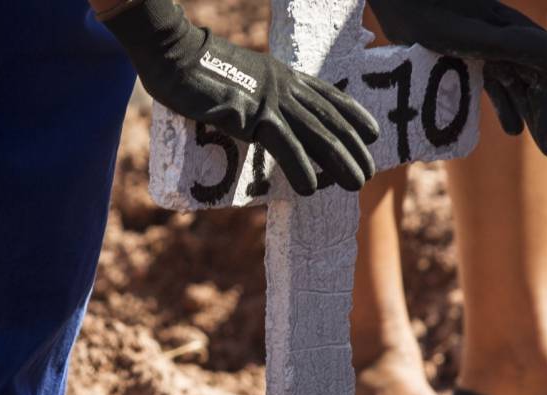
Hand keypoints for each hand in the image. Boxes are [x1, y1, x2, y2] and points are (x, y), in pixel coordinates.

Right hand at [102, 0, 379, 195]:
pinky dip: (301, 169)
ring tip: (356, 183)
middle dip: (354, 148)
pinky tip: (310, 188)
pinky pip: (285, 147)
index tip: (372, 134)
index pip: (328, 95)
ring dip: (340, 162)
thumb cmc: (193, 67)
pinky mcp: (252, 116)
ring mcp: (270, 101)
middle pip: (330, 119)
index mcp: (282, 75)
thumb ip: (247, 93)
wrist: (174, 55)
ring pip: (317, 135)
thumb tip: (244, 114)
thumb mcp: (233, 76)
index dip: (353, 115)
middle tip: (368, 172)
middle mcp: (285, 86)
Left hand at [368, 0, 546, 155]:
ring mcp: (488, 47)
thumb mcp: (472, 35)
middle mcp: (509, 40)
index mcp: (516, 35)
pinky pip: (495, 82)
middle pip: (539, 81)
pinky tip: (510, 128)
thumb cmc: (429, 14)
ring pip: (519, 84)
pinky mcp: (466, 53)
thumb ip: (518, 47)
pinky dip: (505, 105)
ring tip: (540, 144)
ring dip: (530, 113)